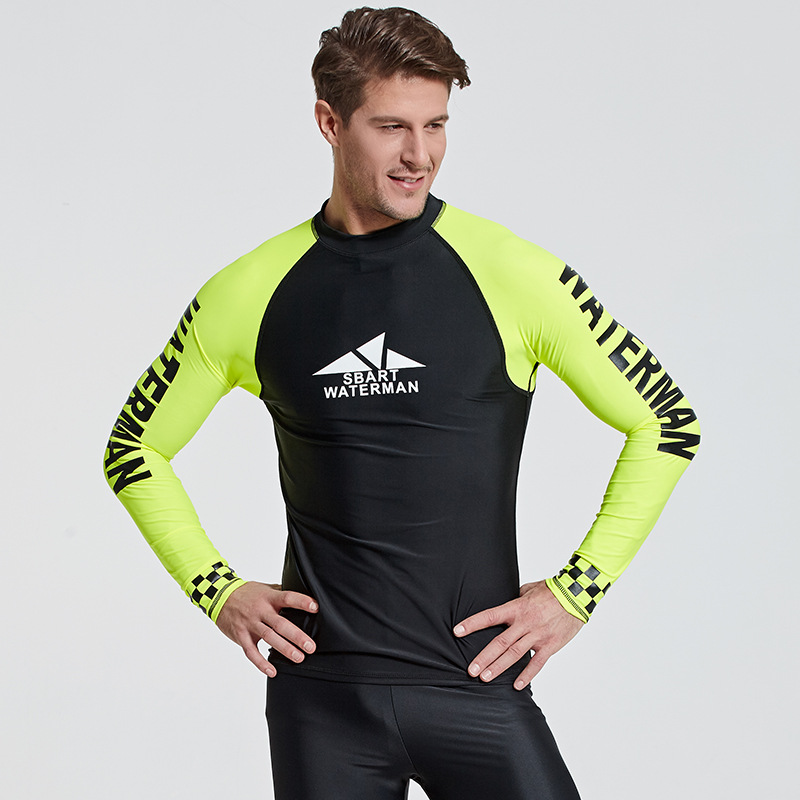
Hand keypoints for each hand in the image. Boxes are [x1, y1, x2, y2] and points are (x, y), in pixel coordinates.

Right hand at [215, 581, 317, 675]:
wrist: (220, 596)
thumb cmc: (247, 592)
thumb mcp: (265, 587)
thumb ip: (280, 592)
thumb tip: (301, 592)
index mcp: (269, 597)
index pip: (287, 597)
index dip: (301, 602)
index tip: (315, 608)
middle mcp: (260, 610)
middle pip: (280, 624)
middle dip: (297, 636)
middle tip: (310, 647)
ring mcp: (250, 624)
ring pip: (269, 638)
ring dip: (284, 649)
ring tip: (299, 658)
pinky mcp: (241, 635)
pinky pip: (251, 652)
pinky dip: (261, 663)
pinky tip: (272, 671)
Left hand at [453, 580, 583, 689]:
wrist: (576, 595)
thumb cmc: (551, 590)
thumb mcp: (527, 590)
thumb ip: (514, 600)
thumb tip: (503, 607)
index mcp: (517, 608)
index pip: (490, 616)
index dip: (473, 624)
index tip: (458, 631)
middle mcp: (525, 623)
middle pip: (500, 642)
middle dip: (483, 657)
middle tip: (470, 669)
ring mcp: (537, 636)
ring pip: (514, 655)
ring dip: (498, 668)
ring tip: (484, 678)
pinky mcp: (550, 645)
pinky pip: (537, 663)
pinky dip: (527, 675)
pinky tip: (517, 686)